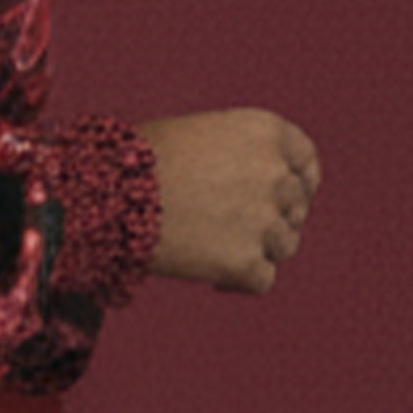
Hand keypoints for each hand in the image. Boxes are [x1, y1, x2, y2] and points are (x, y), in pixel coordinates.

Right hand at [138, 110, 321, 292]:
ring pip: (284, 246)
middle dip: (272, 221)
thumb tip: (262, 195)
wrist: (106, 194)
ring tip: (215, 251)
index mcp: (265, 131)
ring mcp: (264, 219)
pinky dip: (239, 281)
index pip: (306, 162)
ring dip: (257, 251)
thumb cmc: (137, 160)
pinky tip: (212, 279)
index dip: (300, 184)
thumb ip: (241, 158)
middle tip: (234, 231)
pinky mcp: (245, 262)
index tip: (288, 200)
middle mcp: (274, 172)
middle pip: (295, 208)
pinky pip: (262, 280)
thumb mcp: (200, 136)